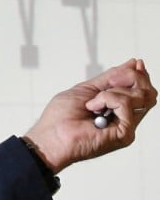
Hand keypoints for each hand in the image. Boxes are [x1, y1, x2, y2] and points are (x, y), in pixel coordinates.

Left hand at [24, 59, 156, 172]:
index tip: (136, 63)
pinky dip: (108, 99)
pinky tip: (93, 108)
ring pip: (141, 96)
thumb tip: (132, 64)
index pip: (142, 90)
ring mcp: (127, 126)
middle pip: (148, 92)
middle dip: (131, 77)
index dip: (140, 75)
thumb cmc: (61, 117)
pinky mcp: (125, 134)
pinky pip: (126, 104)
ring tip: (93, 101)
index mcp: (117, 108)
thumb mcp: (86, 89)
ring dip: (113, 91)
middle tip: (110, 81)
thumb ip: (110, 78)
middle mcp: (125, 117)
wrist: (50, 136)